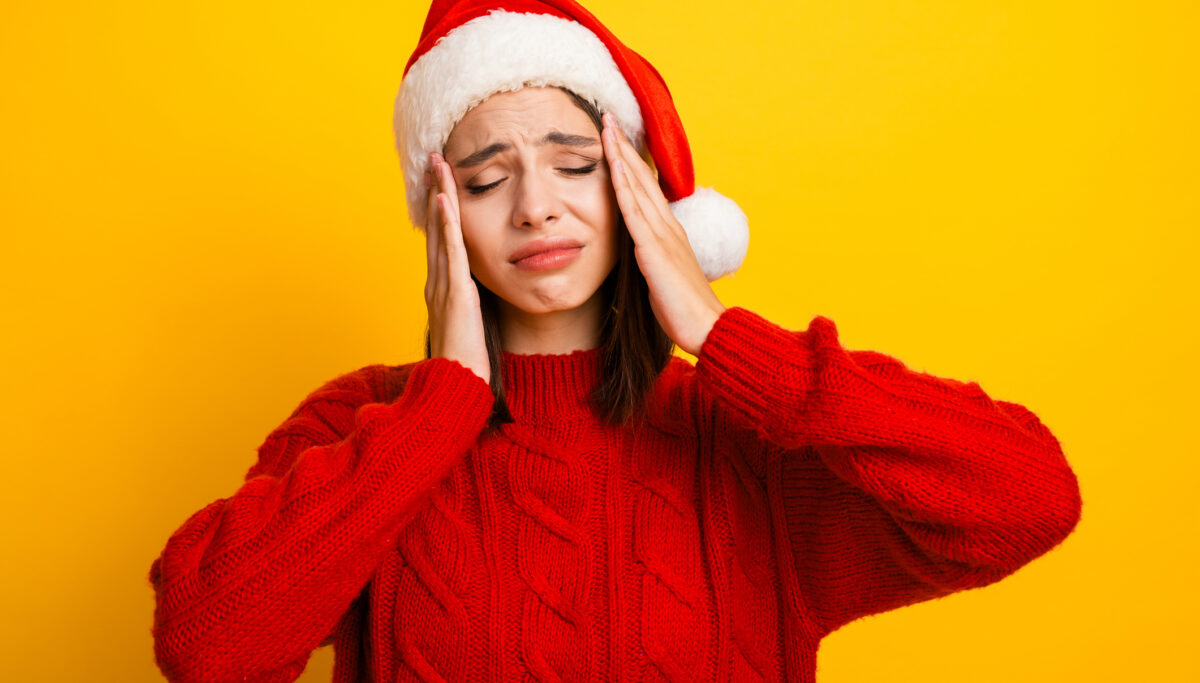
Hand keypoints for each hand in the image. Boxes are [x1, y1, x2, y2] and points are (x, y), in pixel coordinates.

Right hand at [424, 152, 489, 384]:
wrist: (455, 387)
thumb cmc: (467, 363)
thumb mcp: (471, 324)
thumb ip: (472, 304)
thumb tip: (480, 293)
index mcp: (442, 287)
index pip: (440, 238)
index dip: (440, 207)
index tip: (442, 181)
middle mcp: (437, 281)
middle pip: (435, 226)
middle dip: (435, 192)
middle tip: (434, 160)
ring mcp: (442, 286)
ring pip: (440, 232)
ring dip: (439, 197)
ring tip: (439, 167)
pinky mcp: (454, 294)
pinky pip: (451, 252)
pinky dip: (447, 225)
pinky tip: (446, 201)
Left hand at [601, 112, 725, 355]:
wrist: (707, 327)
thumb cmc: (684, 309)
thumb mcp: (662, 277)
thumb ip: (650, 260)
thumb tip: (638, 254)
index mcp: (668, 232)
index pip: (646, 189)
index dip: (630, 163)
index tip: (616, 139)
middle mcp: (667, 226)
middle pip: (641, 178)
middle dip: (624, 147)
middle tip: (608, 118)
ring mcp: (662, 235)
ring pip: (637, 186)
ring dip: (621, 156)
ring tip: (607, 128)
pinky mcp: (654, 250)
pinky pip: (634, 213)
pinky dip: (623, 188)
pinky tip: (613, 168)